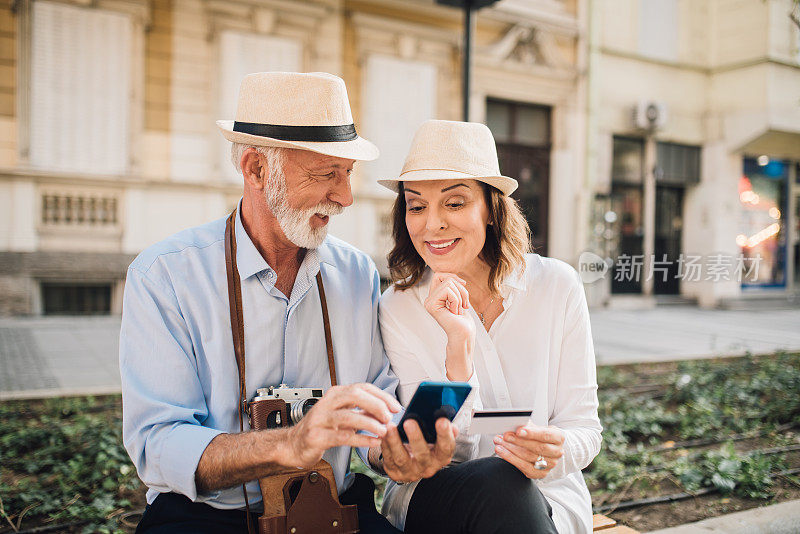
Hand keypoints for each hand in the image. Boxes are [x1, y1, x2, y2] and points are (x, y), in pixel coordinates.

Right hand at [282, 383, 401, 468]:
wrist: (293, 444)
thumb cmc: (321, 428)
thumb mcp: (343, 415)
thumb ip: (362, 411)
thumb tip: (388, 409)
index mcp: (335, 394)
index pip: (362, 387)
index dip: (381, 396)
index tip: (396, 406)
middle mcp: (327, 403)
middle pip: (354, 395)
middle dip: (376, 405)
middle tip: (389, 417)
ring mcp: (320, 419)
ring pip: (347, 416)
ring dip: (369, 423)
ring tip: (383, 431)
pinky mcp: (316, 436)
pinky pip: (341, 437)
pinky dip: (360, 439)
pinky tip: (372, 442)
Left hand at [380, 418, 456, 482]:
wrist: (412, 465)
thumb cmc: (426, 446)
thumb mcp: (437, 440)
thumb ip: (444, 429)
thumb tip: (445, 417)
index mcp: (441, 457)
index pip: (446, 447)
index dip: (445, 434)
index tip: (442, 420)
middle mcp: (428, 466)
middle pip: (423, 454)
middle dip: (416, 437)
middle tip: (409, 422)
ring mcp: (410, 471)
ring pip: (402, 458)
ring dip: (395, 441)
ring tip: (391, 426)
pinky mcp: (395, 472)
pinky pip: (388, 458)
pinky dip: (385, 445)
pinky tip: (383, 433)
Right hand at [424, 273, 474, 342]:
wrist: (464, 335)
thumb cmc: (463, 321)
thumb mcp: (459, 299)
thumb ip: (453, 287)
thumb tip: (452, 276)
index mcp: (435, 297)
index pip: (439, 275)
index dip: (452, 276)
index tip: (463, 284)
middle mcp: (429, 299)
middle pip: (446, 278)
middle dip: (461, 289)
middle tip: (464, 305)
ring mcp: (429, 302)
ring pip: (448, 283)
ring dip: (460, 296)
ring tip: (459, 309)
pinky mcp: (431, 305)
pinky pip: (448, 291)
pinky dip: (456, 300)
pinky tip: (455, 312)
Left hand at [493, 423, 564, 479]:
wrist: (547, 449)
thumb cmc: (540, 436)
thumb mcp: (538, 428)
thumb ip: (528, 426)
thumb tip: (514, 423)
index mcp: (558, 438)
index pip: (545, 435)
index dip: (532, 433)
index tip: (519, 431)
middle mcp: (557, 452)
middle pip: (537, 448)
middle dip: (518, 441)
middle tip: (505, 436)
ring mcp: (550, 464)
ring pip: (529, 458)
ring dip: (511, 450)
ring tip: (499, 443)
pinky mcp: (540, 473)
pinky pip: (524, 468)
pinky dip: (511, 459)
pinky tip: (503, 453)